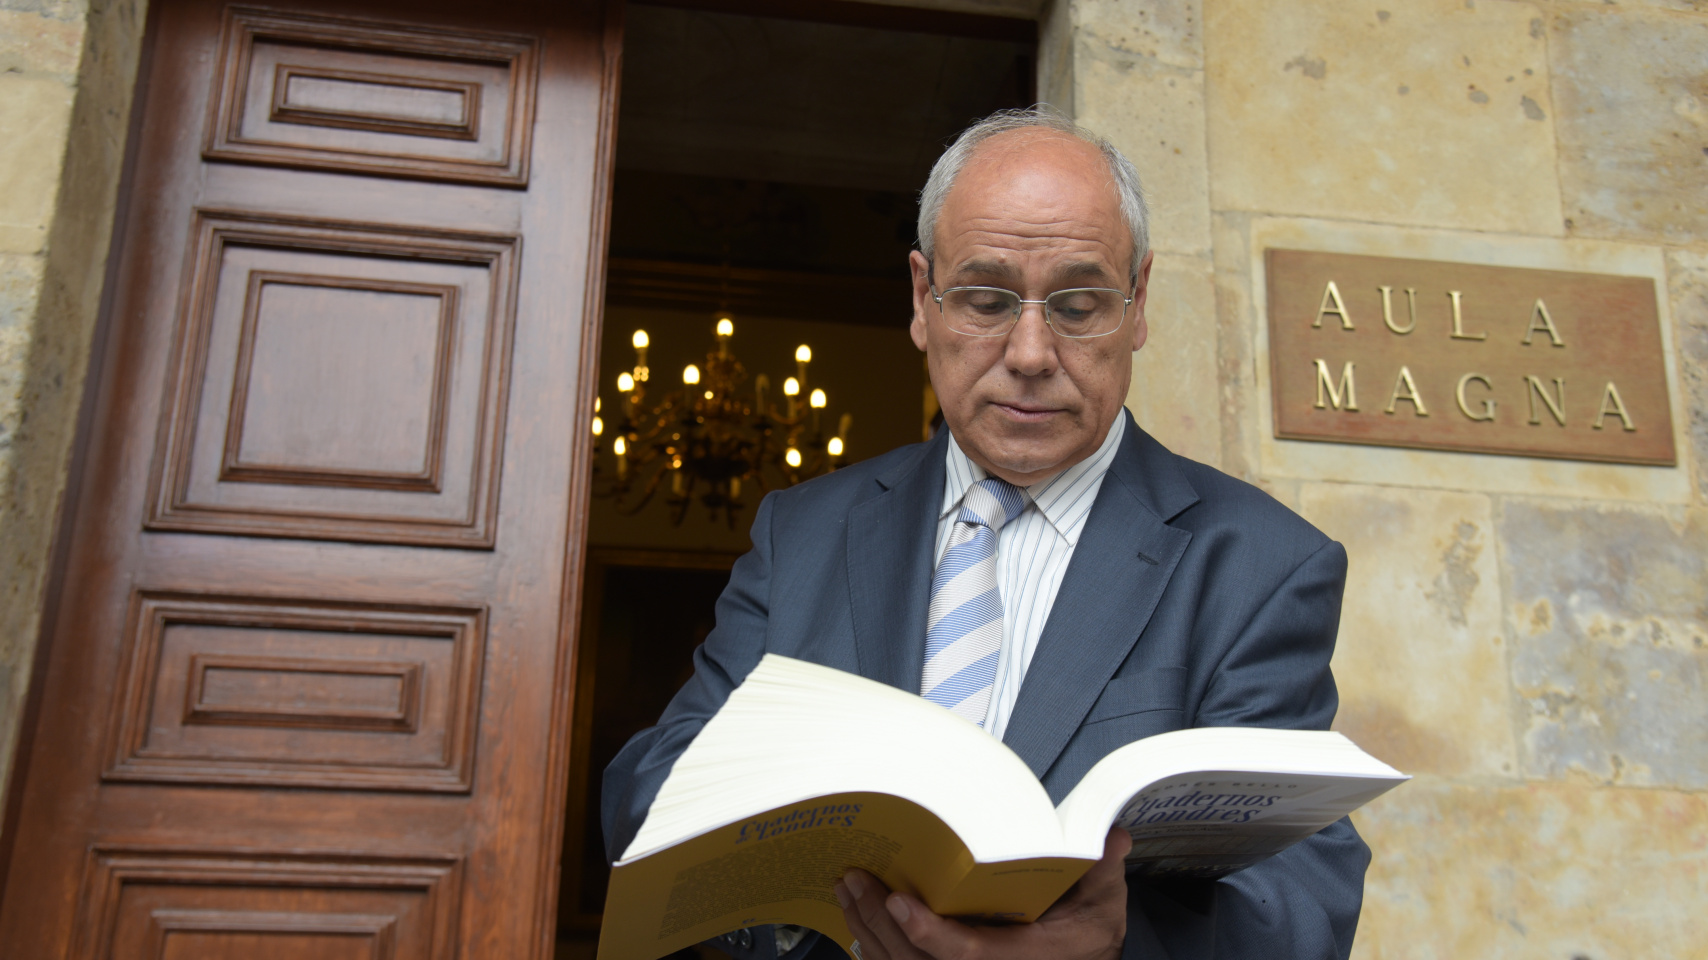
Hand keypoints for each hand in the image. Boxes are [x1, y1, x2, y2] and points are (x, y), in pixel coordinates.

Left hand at [834, 827, 1131, 959]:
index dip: (929, 933)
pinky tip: (858, 918)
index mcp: (1028, 957)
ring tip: (849, 889)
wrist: (1085, 956)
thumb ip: (1102, 866)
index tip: (898, 902)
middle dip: (880, 922)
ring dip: (868, 930)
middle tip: (855, 879)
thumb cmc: (1089, 927)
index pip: (969, 953)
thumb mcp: (1104, 897)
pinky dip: (876, 947)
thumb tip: (1112, 837)